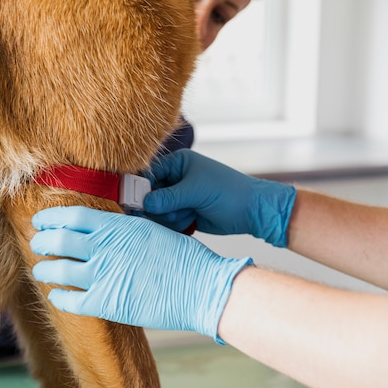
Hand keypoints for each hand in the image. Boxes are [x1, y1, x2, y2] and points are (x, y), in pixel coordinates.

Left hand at [30, 206, 251, 342]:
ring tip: (41, 270)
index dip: (51, 218)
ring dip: (45, 269)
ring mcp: (103, 275)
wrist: (201, 286)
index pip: (72, 216)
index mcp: (116, 226)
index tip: (41, 221)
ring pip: (58, 270)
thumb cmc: (182, 257)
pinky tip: (56, 296)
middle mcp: (104, 248)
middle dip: (42, 241)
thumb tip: (102, 227)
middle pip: (58, 240)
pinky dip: (58, 297)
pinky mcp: (106, 302)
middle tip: (37, 243)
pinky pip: (70, 300)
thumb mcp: (150, 229)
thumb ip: (122, 228)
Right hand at [144, 149, 296, 246]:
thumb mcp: (196, 191)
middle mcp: (176, 179)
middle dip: (159, 206)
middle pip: (150, 195)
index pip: (149, 173)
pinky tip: (191, 221)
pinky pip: (168, 222)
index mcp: (178, 164)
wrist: (251, 211)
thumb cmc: (228, 191)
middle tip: (172, 209)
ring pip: (158, 211)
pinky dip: (177, 224)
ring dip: (171, 216)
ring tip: (190, 213)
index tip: (135, 201)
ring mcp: (180, 198)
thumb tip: (144, 203)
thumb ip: (168, 198)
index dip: (141, 187)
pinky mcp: (184, 213)